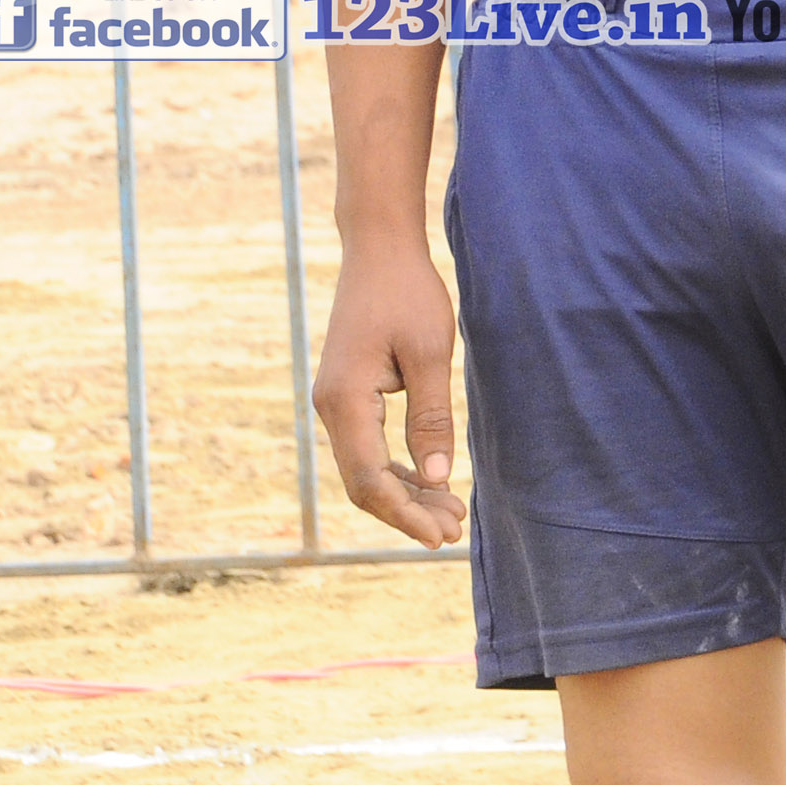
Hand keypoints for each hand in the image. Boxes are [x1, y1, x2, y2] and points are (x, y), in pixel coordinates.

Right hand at [313, 236, 464, 544]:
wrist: (379, 249)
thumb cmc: (408, 292)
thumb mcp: (431, 353)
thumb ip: (431, 417)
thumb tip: (438, 479)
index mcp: (346, 400)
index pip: (370, 479)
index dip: (405, 514)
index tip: (442, 535)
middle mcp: (330, 407)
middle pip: (363, 483)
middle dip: (407, 511)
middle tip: (455, 529)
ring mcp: (335, 402)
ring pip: (365, 468)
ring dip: (405, 493)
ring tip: (450, 512)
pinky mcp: (347, 395)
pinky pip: (367, 448)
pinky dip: (397, 469)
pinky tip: (429, 481)